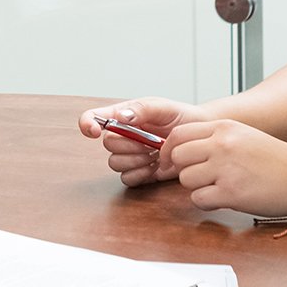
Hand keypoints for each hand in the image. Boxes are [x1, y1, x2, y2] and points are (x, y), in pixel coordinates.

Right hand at [78, 97, 208, 186]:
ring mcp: (130, 156)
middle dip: (129, 145)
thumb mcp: (162, 107)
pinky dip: (140, 174)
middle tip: (150, 142)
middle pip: (108, 145)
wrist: (199, 139)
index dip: (87, 124)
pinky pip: (126, 179)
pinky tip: (155, 166)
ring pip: (115, 164)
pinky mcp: (139, 173)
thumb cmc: (181, 118)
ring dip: (136, 160)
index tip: (94, 131)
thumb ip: (141, 110)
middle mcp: (122, 136)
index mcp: (122, 115)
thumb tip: (120, 117)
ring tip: (155, 154)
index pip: (93, 118)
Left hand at [164, 119, 286, 216]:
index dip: (169, 150)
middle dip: (182, 169)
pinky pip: (198, 199)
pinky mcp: (230, 193)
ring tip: (218, 186)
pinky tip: (224, 198)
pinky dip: (207, 202)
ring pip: (186, 179)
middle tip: (197, 176)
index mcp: (224, 128)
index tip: (170, 161)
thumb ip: (214, 138)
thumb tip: (183, 149)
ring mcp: (225, 169)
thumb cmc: (274, 159)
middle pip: (177, 156)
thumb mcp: (242, 135)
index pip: (179, 134)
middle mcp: (221, 145)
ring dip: (197, 187)